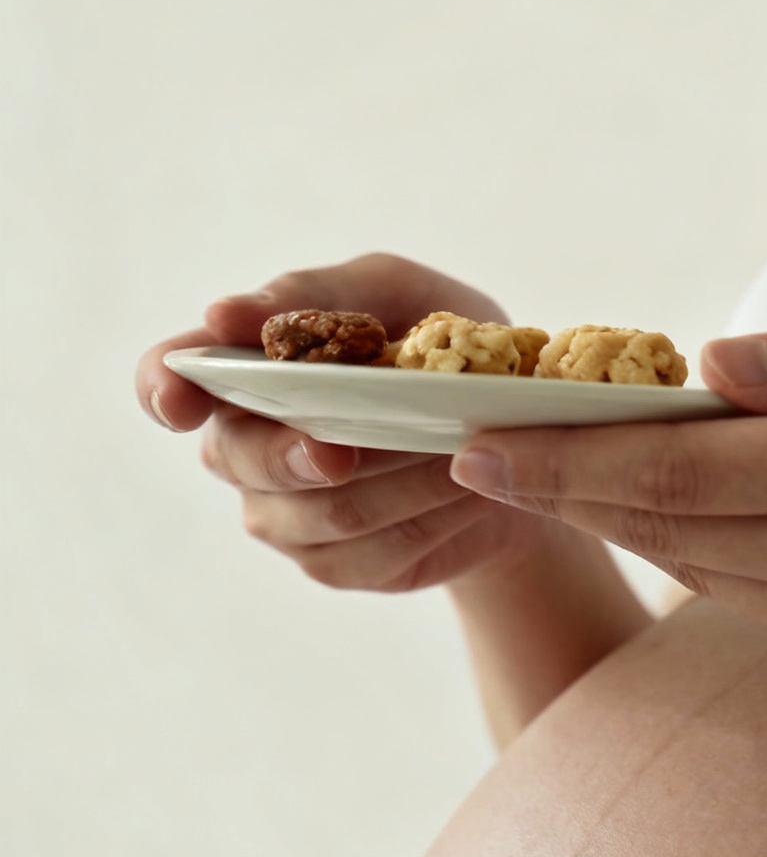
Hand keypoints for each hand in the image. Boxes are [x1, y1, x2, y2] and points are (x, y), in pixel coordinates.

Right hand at [136, 252, 547, 594]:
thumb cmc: (430, 343)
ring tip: (458, 446)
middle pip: (245, 460)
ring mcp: (285, 517)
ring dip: (400, 476)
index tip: (180, 401)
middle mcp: (245, 450)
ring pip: (326, 510)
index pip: (166, 380)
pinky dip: (433, 515)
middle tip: (339, 449)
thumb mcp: (387, 291)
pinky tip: (469, 488)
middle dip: (297, 452)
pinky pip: (379, 549)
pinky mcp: (338, 565)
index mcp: (241, 373)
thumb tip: (224, 314)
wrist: (514, 432)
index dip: (164, 390)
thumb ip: (310, 296)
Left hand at [450, 324, 766, 708]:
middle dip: (567, 488)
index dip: (568, 456)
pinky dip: (713, 559)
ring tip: (552, 473)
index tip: (477, 436)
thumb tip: (708, 362)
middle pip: (673, 529)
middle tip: (473, 448)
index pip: (685, 468)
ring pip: (709, 575)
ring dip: (628, 526)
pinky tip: (681, 519)